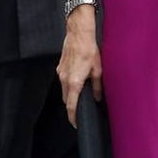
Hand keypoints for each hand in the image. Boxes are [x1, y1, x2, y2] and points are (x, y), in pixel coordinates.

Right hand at [57, 4, 101, 127]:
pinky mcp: (60, 67)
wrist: (78, 33)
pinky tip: (77, 82)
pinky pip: (63, 81)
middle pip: (66, 100)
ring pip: (64, 91)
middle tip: (80, 112)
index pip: (71, 106)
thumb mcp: (98, 69)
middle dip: (72, 108)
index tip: (76, 124)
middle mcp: (64, 79)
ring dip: (70, 96)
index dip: (73, 117)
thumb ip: (97, 86)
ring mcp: (60, 73)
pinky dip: (69, 86)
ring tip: (80, 97)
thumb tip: (97, 98)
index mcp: (74, 82)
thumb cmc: (90, 49)